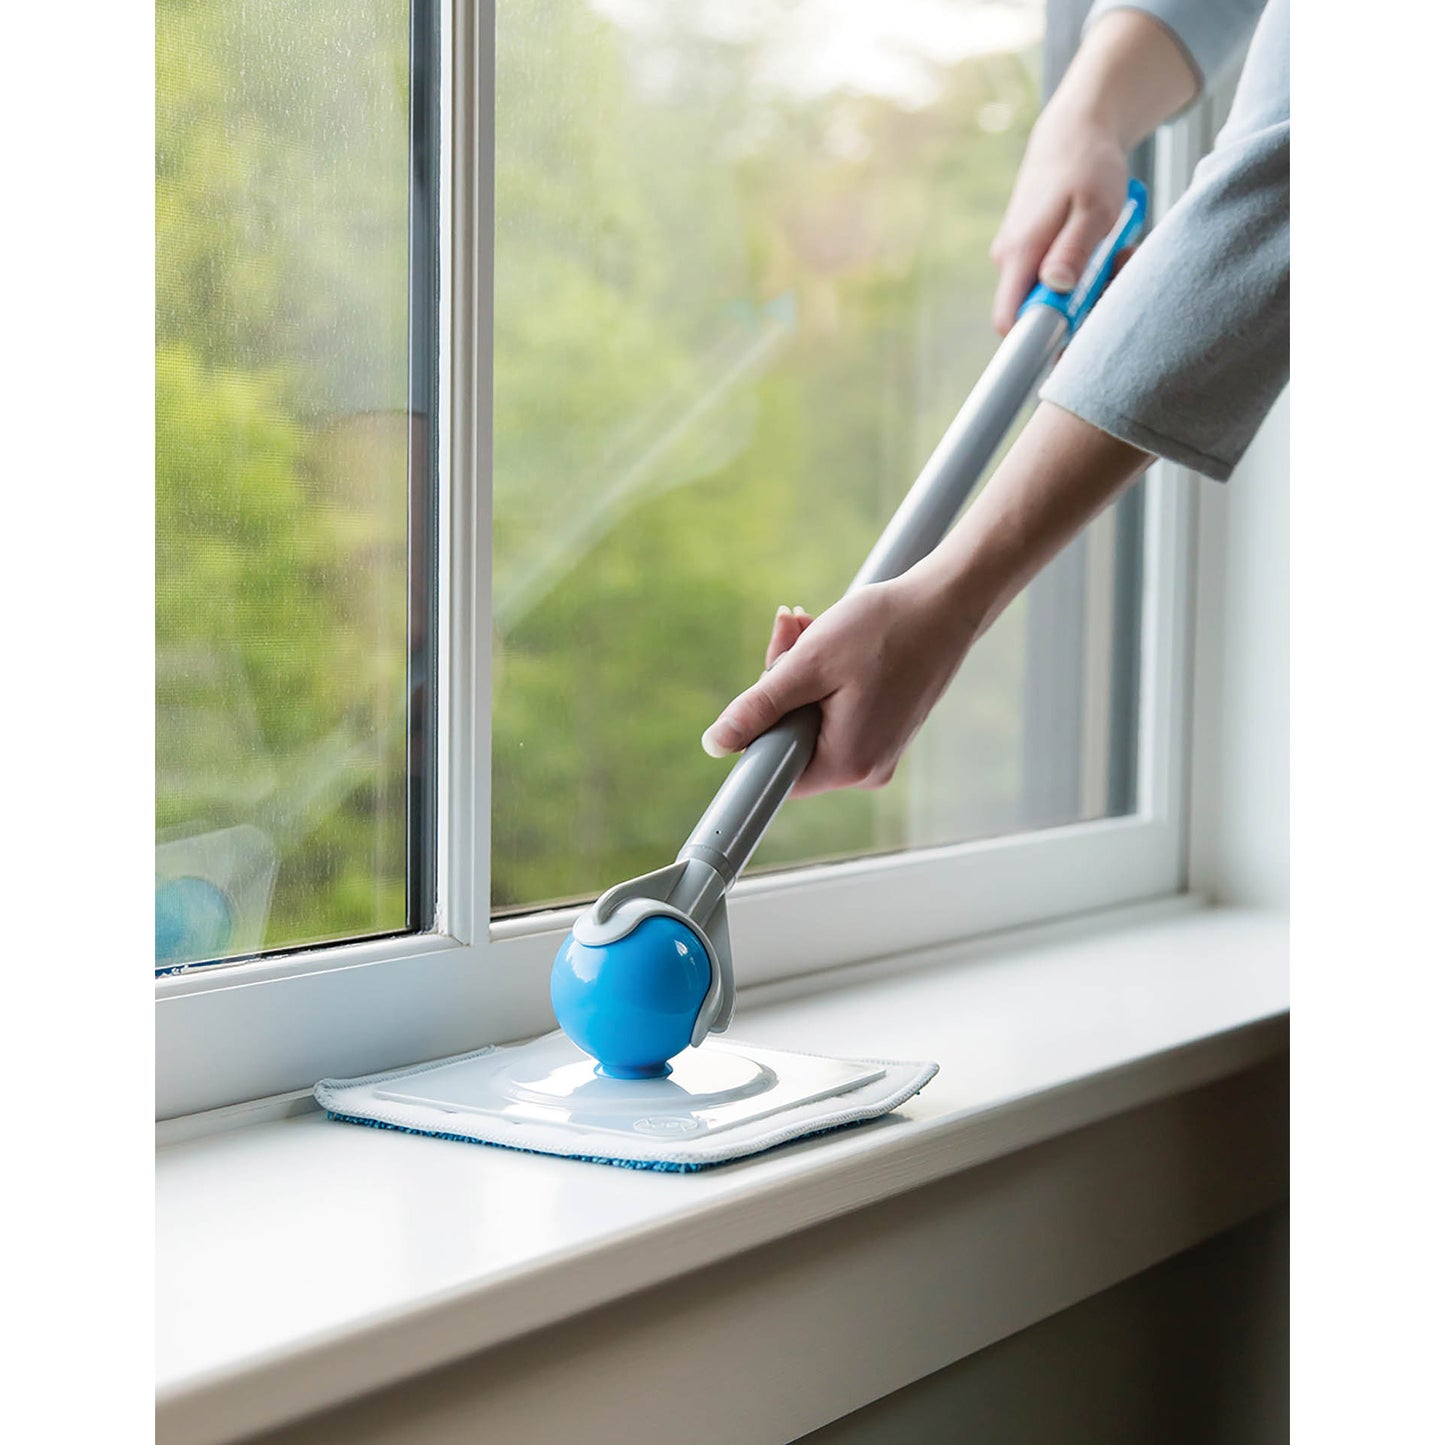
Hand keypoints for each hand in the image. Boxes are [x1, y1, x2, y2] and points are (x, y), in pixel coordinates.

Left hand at [700, 578, 974, 798]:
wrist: (948, 603)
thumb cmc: (884, 628)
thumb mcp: (809, 664)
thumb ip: (759, 707)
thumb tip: (717, 743)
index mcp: (848, 762)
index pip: (776, 771)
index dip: (757, 731)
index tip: (763, 688)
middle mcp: (867, 769)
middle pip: (792, 740)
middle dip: (779, 688)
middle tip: (788, 635)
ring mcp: (879, 751)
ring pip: (811, 721)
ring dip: (798, 675)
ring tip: (808, 628)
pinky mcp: (885, 730)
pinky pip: (836, 714)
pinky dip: (823, 678)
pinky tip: (828, 640)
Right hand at [988, 9, 1197, 334]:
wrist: (1076, 129)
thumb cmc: (1088, 164)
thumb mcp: (1094, 207)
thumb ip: (1074, 249)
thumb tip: (1053, 287)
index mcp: (1020, 253)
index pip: (1009, 321)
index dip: (1037, 341)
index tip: (1075, 338)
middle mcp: (1011, 260)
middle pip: (1038, 314)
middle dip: (1080, 310)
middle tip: (1116, 279)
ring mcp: (1021, 256)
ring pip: (1052, 296)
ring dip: (1090, 288)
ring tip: (1119, 255)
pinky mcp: (1034, 251)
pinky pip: (1057, 278)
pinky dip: (1085, 272)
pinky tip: (1105, 250)